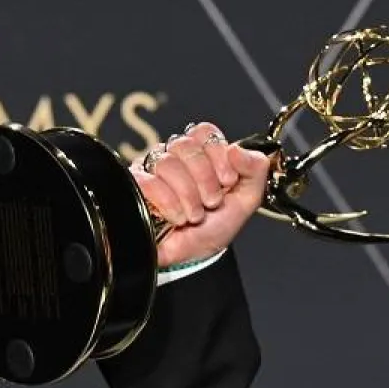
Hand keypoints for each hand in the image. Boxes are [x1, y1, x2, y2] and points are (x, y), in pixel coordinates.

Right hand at [130, 121, 273, 267]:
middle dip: (205, 178)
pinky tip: (177, 217)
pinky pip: (149, 182)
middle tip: (211, 201)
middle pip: (185, 144)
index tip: (228, 180)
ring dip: (188, 195)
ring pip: (167, 162)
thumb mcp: (246, 200)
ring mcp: (152, 170)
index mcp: (202, 155)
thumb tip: (237, 149)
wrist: (193, 255)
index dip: (218, 154)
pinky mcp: (134, 186)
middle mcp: (175, 157)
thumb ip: (254, 170)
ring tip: (195, 215)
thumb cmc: (215, 226)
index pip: (204, 132)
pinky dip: (169, 203)